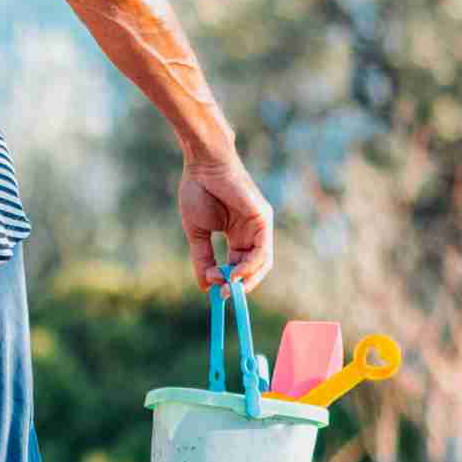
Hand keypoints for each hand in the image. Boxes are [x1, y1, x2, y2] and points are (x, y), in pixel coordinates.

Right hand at [178, 152, 274, 291]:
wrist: (203, 165)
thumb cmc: (198, 191)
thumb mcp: (197, 233)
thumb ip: (203, 257)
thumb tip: (205, 286)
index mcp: (237, 234)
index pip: (239, 265)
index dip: (227, 282)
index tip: (214, 293)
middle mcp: (252, 232)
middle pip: (253, 268)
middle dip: (238, 285)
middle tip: (222, 295)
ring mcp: (260, 225)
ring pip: (261, 263)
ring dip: (244, 279)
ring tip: (225, 285)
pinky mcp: (263, 219)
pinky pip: (262, 251)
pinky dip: (250, 266)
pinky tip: (234, 274)